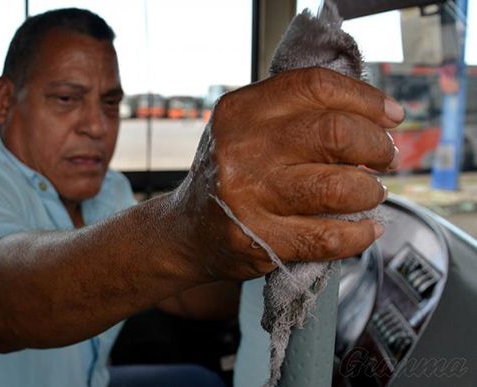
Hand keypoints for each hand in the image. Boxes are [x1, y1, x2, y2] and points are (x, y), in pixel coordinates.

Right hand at [172, 67, 402, 280]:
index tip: (390, 117)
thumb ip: (295, 113)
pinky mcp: (258, 239)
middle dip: (377, 147)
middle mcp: (241, 148)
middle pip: (336, 134)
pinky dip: (360, 234)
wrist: (187, 230)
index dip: (366, 99)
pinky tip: (365, 228)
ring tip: (369, 194)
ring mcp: (247, 196)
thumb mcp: (247, 129)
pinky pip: (329, 236)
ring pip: (339, 188)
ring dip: (371, 192)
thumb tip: (375, 115)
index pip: (316, 86)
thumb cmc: (230, 174)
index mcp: (241, 111)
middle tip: (385, 159)